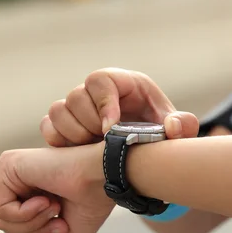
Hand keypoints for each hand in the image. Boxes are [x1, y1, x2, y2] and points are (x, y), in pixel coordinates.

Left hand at [0, 142, 109, 232]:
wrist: (102, 178)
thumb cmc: (92, 200)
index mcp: (30, 190)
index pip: (16, 227)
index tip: (61, 231)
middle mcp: (16, 178)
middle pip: (6, 225)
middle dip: (36, 231)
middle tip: (59, 221)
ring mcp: (9, 169)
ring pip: (1, 220)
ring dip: (34, 223)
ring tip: (55, 206)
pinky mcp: (7, 164)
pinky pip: (1, 209)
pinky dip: (26, 213)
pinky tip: (45, 200)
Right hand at [40, 68, 198, 146]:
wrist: (144, 146)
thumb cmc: (160, 131)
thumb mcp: (176, 129)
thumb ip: (182, 126)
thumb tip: (172, 127)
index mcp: (121, 83)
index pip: (100, 80)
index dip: (102, 103)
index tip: (110, 129)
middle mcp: (95, 91)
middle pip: (75, 96)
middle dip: (89, 124)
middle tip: (104, 143)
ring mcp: (76, 107)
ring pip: (58, 111)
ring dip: (73, 133)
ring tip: (92, 148)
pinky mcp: (64, 124)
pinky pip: (48, 126)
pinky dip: (58, 140)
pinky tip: (77, 152)